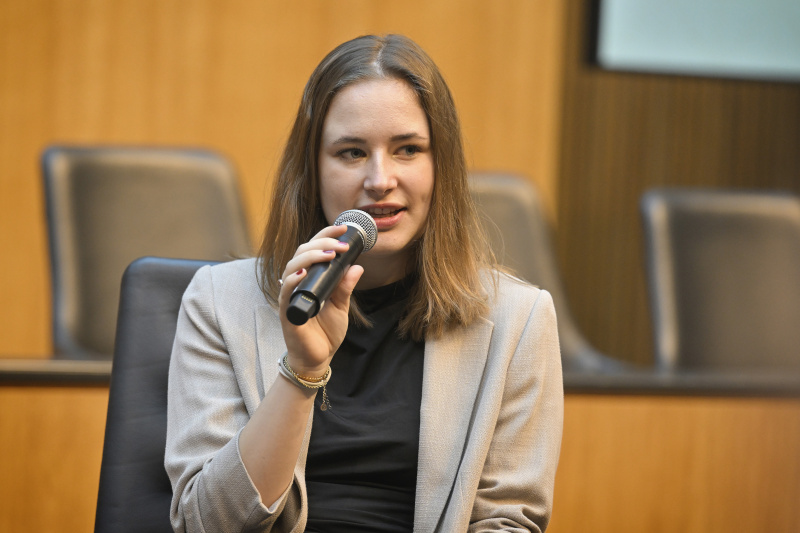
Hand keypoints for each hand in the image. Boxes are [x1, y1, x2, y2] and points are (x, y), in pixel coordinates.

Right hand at [278, 225, 363, 376]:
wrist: (318, 358)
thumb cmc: (325, 332)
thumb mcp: (341, 306)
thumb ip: (346, 287)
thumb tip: (357, 267)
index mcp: (310, 278)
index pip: (314, 249)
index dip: (326, 235)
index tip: (344, 228)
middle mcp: (297, 283)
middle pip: (302, 252)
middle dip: (322, 243)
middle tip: (341, 244)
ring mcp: (290, 296)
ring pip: (292, 267)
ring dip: (310, 257)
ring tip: (328, 254)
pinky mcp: (286, 311)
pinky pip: (285, 292)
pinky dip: (292, 281)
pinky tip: (303, 274)